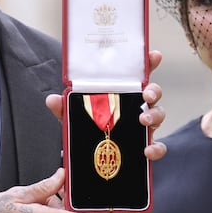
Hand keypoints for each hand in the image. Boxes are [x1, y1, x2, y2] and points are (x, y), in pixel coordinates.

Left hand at [45, 50, 166, 160]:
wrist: (92, 157)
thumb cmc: (89, 127)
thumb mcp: (75, 116)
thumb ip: (64, 107)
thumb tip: (52, 99)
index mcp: (123, 93)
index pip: (138, 74)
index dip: (148, 63)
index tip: (154, 55)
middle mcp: (136, 106)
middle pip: (153, 92)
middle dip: (154, 90)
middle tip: (145, 95)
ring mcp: (144, 125)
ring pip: (159, 114)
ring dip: (154, 115)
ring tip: (143, 121)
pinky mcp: (146, 144)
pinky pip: (159, 145)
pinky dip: (156, 148)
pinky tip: (147, 150)